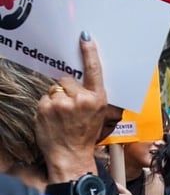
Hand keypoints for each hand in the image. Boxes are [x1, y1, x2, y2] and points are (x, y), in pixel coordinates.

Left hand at [36, 32, 107, 181]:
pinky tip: (52, 119)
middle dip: (67, 89)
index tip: (85, 37)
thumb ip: (91, 95)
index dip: (89, 52)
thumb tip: (80, 78)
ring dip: (56, 98)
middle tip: (71, 108)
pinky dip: (46, 107)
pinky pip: (44, 99)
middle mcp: (81, 99)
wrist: (71, 156)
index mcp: (98, 99)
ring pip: (55, 89)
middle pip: (68, 80)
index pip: (94, 70)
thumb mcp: (99, 114)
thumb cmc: (85, 135)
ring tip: (61, 116)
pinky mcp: (45, 108)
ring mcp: (62, 104)